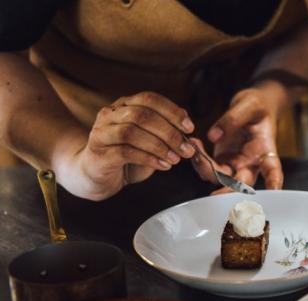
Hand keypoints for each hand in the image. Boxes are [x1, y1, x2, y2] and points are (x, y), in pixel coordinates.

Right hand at [55, 91, 196, 200]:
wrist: (97, 175)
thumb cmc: (127, 156)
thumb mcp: (151, 141)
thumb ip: (167, 131)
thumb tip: (188, 125)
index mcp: (124, 105)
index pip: (149, 99)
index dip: (172, 111)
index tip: (190, 127)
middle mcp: (110, 114)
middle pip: (142, 115)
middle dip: (170, 132)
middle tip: (187, 148)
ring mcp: (101, 132)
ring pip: (132, 132)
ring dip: (159, 146)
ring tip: (176, 159)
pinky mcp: (98, 153)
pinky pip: (125, 152)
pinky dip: (148, 158)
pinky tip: (163, 166)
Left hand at [194, 81, 286, 193]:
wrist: (252, 107)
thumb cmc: (257, 106)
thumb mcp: (249, 104)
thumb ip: (233, 118)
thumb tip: (213, 136)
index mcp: (265, 150)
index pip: (272, 169)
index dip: (273, 181)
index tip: (273, 190)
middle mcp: (252, 163)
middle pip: (242, 182)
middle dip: (228, 190)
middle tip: (215, 196)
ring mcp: (236, 164)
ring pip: (221, 178)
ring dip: (205, 168)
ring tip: (195, 147)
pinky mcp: (222, 161)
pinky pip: (208, 168)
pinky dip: (198, 159)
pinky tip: (194, 144)